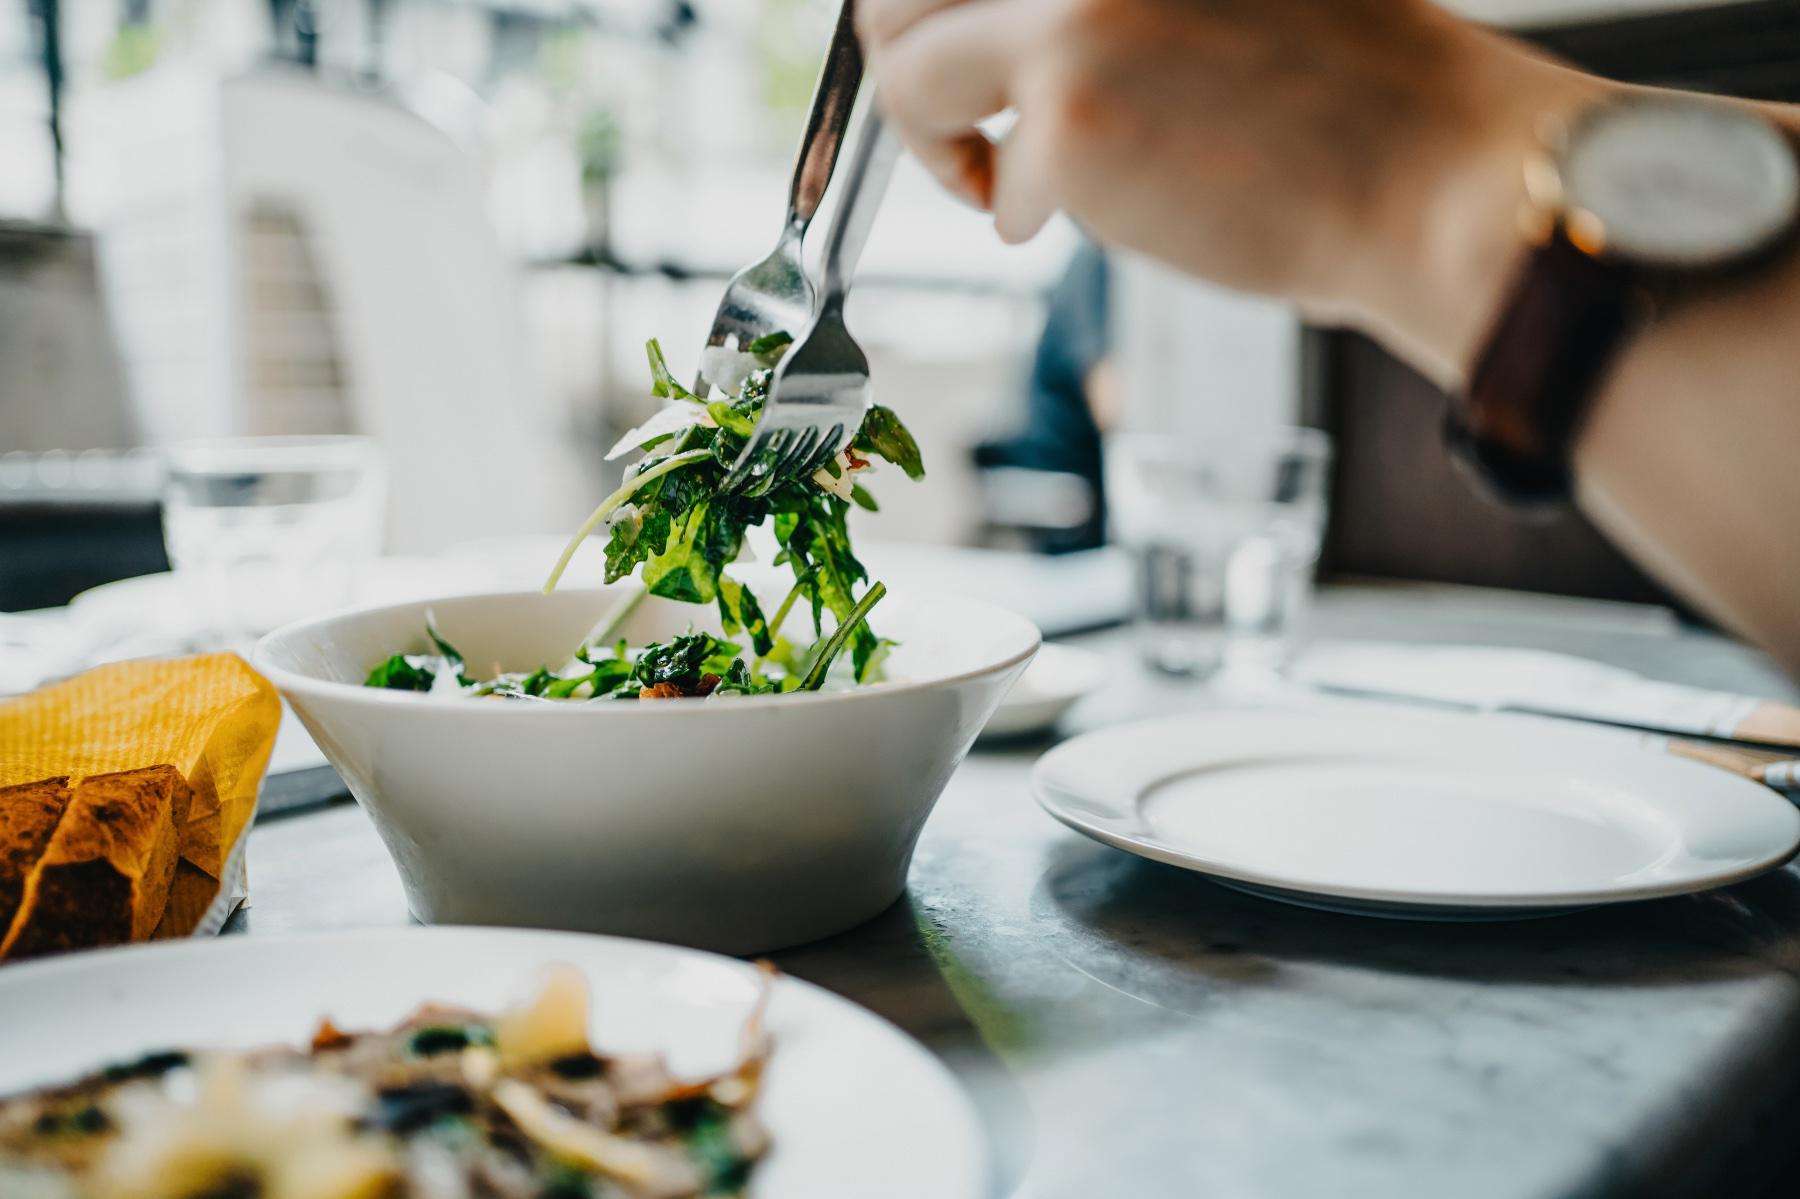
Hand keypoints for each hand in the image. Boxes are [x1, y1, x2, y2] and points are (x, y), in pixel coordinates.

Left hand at [859, 0, 1607, 379]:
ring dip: (931, 133)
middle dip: (907, 57)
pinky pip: (977, 170)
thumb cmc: (1345, 98)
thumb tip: (997, 20)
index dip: (936, 6)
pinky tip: (1071, 218)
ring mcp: (1075, 4)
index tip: (956, 43)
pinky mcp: (1071, 106)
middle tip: (955, 113)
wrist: (1435, 178)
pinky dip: (1010, 209)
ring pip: (900, 62)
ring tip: (996, 173)